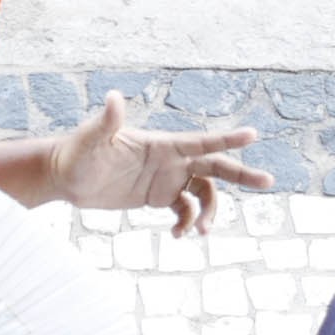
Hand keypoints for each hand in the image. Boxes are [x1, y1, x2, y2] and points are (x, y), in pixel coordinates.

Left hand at [37, 95, 269, 235]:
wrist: (66, 176)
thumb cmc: (77, 153)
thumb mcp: (92, 140)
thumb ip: (108, 121)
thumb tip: (114, 98)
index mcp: (162, 144)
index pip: (200, 140)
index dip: (227, 138)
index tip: (252, 135)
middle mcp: (170, 160)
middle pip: (214, 166)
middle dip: (241, 174)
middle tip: (268, 182)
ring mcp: (166, 178)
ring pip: (203, 193)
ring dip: (208, 212)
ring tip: (200, 233)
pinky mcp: (157, 196)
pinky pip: (184, 209)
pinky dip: (187, 222)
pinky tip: (178, 236)